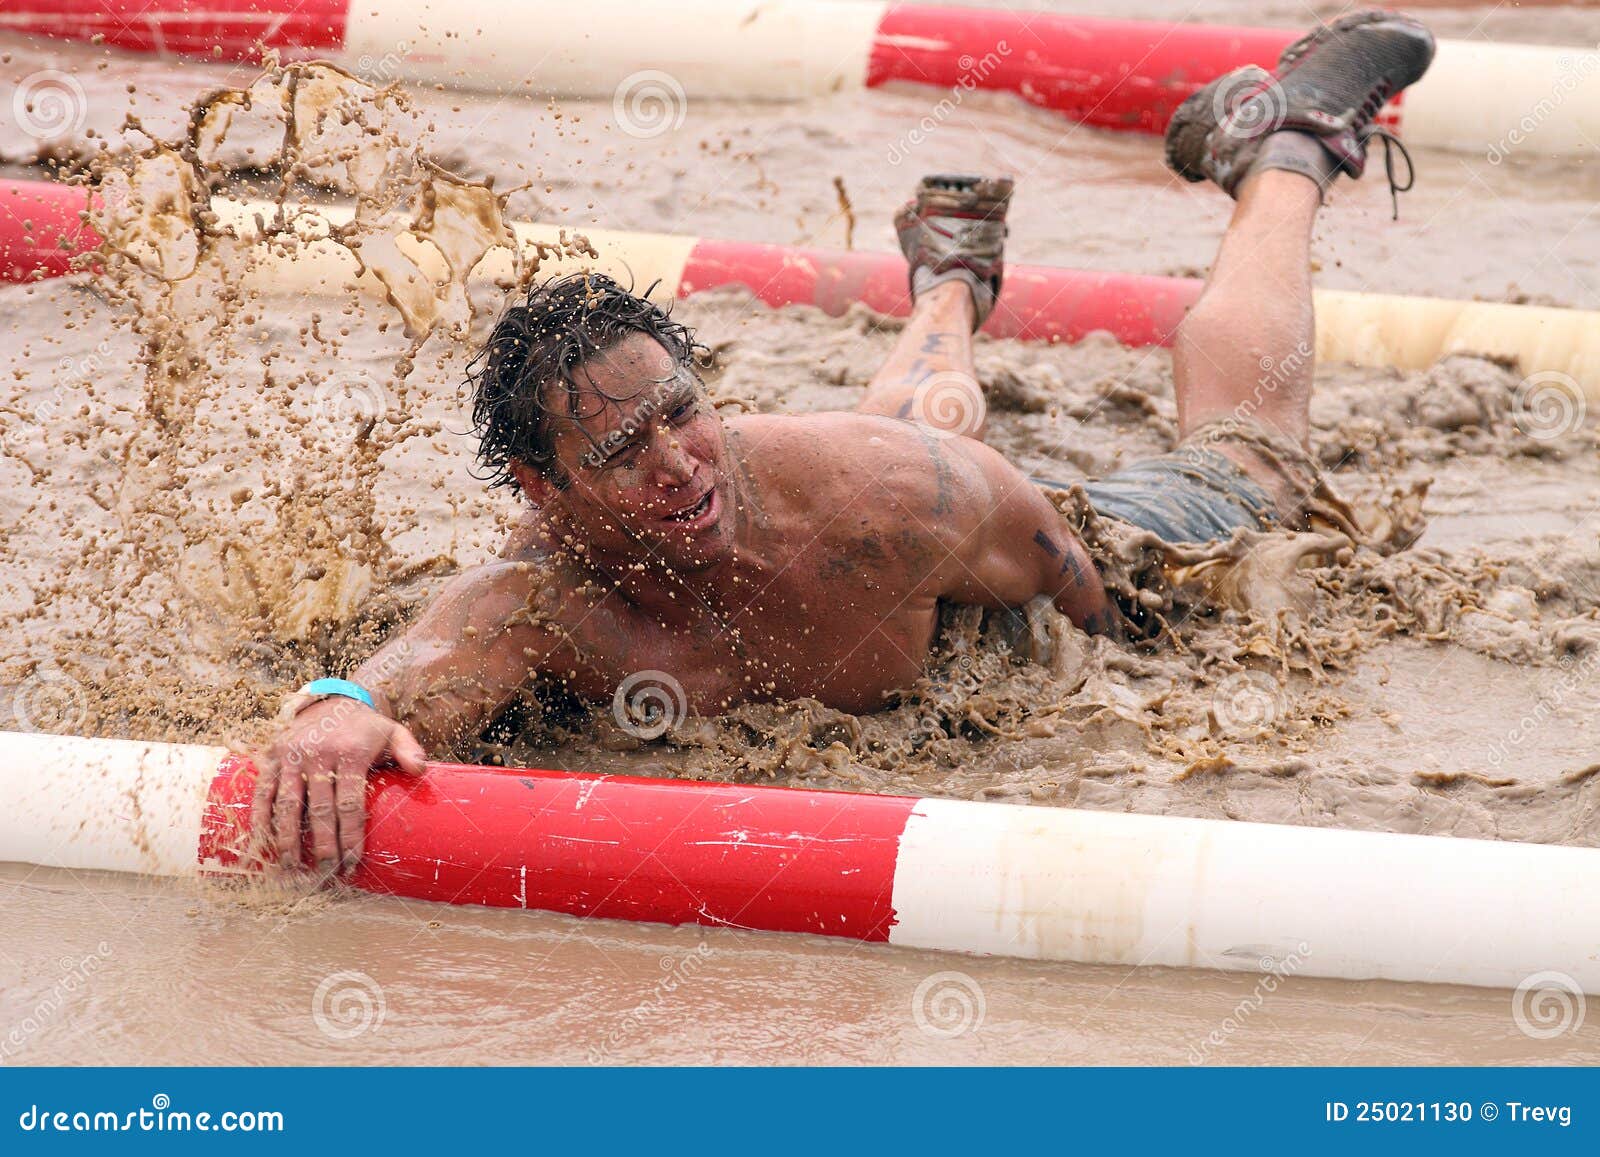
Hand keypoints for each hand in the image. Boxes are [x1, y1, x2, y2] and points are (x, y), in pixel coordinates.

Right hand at [251, 698, 426, 873]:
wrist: (333, 701)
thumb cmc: (366, 728)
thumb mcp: (394, 733)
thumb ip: (410, 750)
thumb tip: (420, 770)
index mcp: (349, 752)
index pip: (349, 804)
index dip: (350, 836)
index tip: (352, 863)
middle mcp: (318, 753)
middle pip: (318, 809)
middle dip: (323, 845)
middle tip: (326, 872)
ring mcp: (291, 755)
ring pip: (286, 804)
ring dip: (287, 839)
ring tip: (291, 866)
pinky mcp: (272, 756)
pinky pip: (263, 791)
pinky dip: (260, 818)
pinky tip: (263, 842)